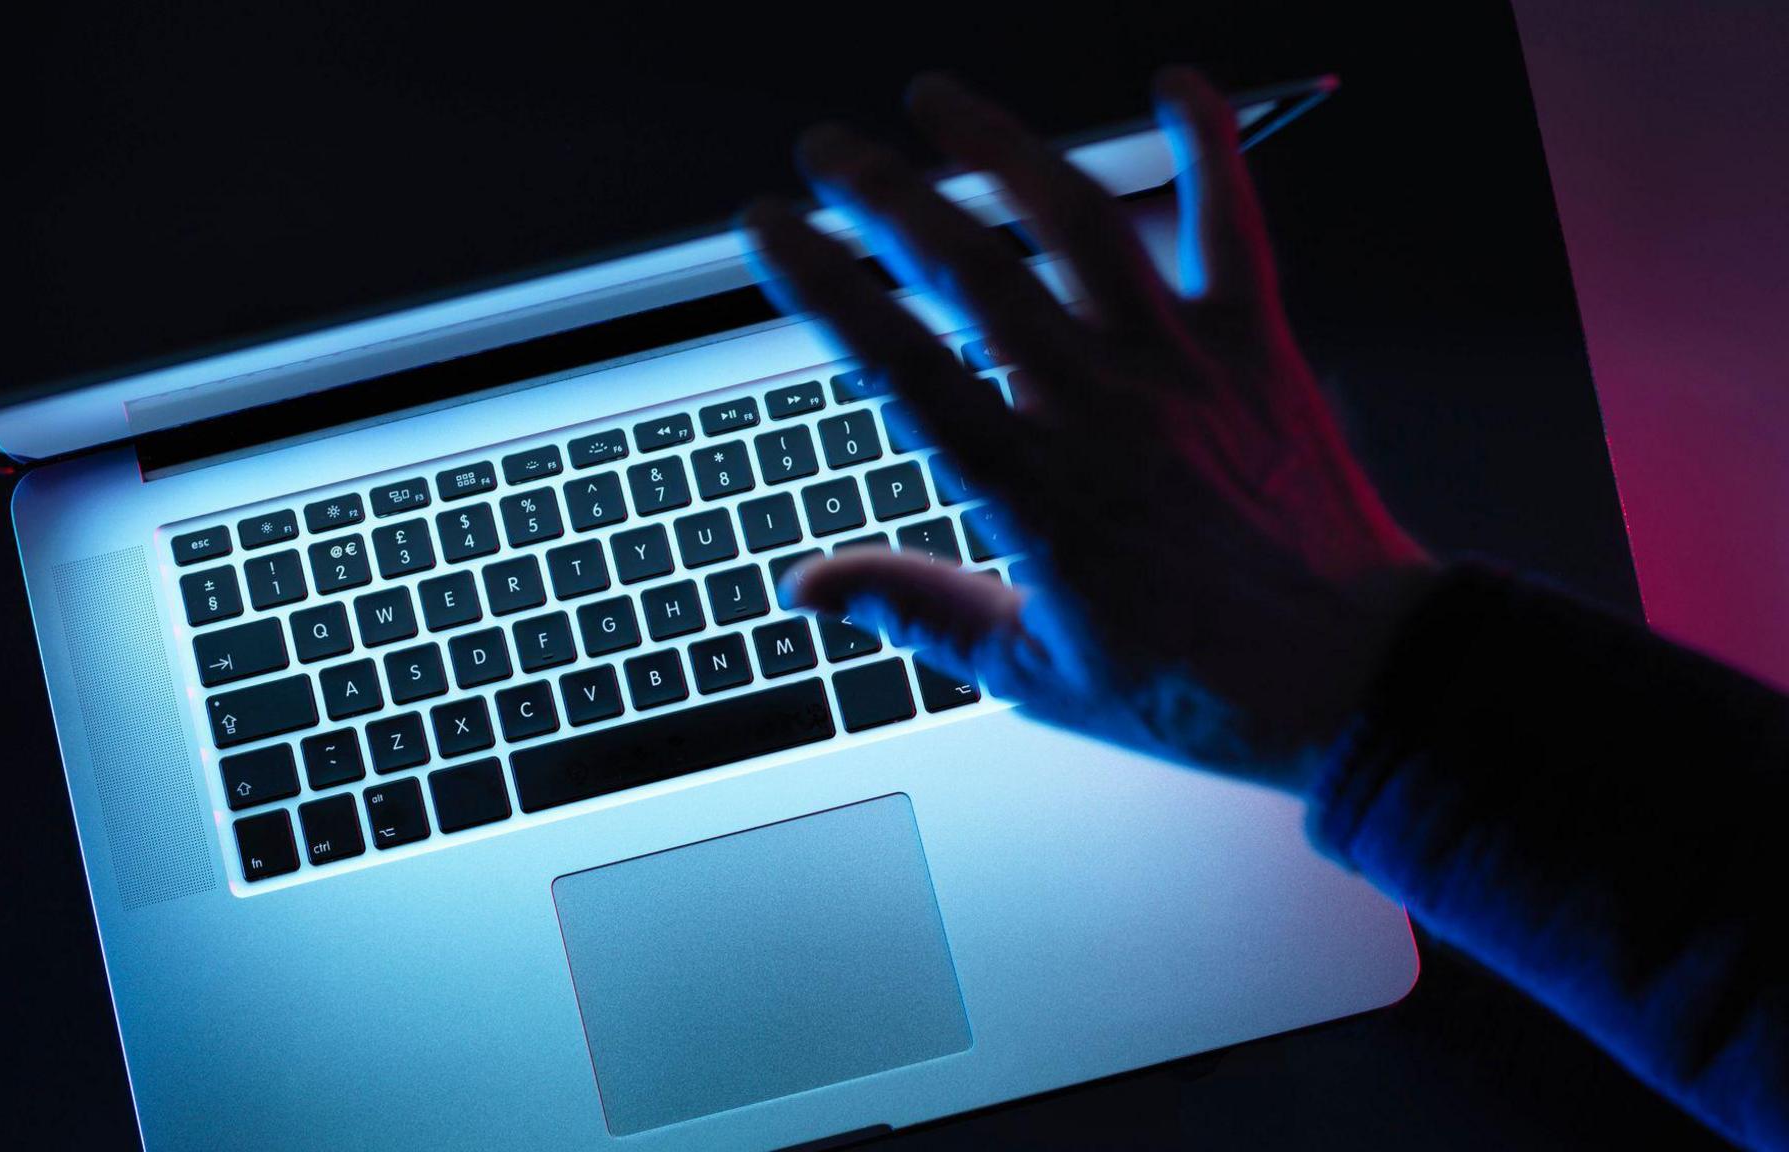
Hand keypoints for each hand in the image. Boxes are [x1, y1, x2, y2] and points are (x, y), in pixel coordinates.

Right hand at [742, 68, 1437, 794]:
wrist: (1355, 676)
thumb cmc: (1202, 684)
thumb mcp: (1034, 671)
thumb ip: (917, 610)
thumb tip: (810, 586)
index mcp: (1033, 489)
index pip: (899, 363)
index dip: (823, 285)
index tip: (773, 231)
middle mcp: (1098, 407)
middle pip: (972, 269)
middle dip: (884, 194)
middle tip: (828, 151)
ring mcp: (1180, 365)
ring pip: (1078, 223)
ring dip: (1002, 147)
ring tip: (939, 100)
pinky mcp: (1253, 347)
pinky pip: (1232, 225)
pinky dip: (1210, 145)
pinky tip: (1175, 84)